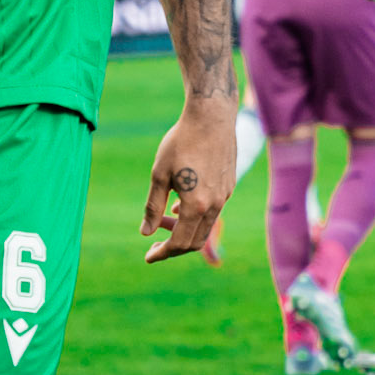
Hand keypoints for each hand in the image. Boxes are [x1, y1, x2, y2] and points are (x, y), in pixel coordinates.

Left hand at [140, 101, 235, 261]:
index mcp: (196, 205)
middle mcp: (214, 205)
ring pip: (205, 227)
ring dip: (184, 229)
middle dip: (173, 246)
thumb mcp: (159, 174)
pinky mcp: (228, 186)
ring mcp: (224, 196)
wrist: (211, 117)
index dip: (162, 253)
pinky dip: (195, 216)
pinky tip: (181, 203)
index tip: (148, 256)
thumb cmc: (181, 142)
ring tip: (166, 218)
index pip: (179, 243)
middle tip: (155, 243)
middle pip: (195, 241)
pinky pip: (212, 211)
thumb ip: (153, 206)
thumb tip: (145, 232)